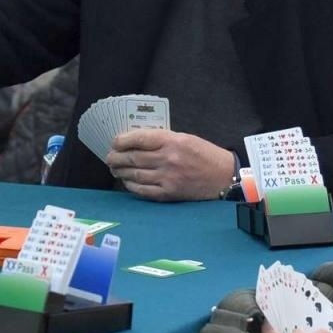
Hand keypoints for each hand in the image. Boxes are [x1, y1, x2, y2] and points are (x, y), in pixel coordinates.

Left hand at [105, 129, 234, 200]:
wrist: (224, 176)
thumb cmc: (205, 155)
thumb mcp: (185, 138)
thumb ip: (162, 139)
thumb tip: (136, 142)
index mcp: (172, 141)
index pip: (139, 138)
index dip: (122, 140)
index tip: (114, 142)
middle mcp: (168, 159)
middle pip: (133, 158)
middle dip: (116, 157)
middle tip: (109, 157)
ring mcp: (167, 178)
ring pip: (135, 174)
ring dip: (120, 171)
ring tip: (114, 168)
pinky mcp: (169, 193)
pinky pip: (143, 190)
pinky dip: (131, 185)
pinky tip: (127, 181)